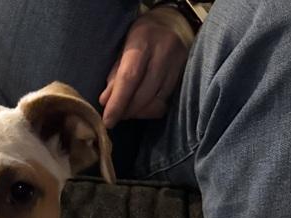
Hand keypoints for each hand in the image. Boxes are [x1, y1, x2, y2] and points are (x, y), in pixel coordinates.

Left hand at [99, 8, 192, 127]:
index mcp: (143, 40)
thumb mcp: (124, 48)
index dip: (118, 102)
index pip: (129, 77)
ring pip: (156, 102)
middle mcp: (164, 51)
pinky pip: (165, 104)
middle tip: (117, 115)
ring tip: (129, 109)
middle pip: (143, 94)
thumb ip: (115, 74)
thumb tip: (105, 102)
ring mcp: (178, 64)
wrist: (173, 24)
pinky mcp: (184, 76)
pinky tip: (143, 106)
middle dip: (127, 110)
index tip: (108, 121)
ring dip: (139, 112)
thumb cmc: (142, 38)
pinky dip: (151, 110)